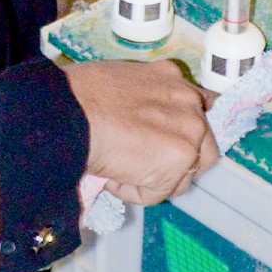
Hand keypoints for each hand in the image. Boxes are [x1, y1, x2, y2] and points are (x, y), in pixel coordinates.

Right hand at [62, 59, 217, 204]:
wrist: (69, 114)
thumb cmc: (77, 96)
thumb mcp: (119, 83)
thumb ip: (142, 100)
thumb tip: (136, 123)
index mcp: (171, 78)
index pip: (195, 108)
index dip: (181, 130)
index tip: (165, 142)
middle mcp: (189, 101)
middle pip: (202, 146)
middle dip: (177, 162)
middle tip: (143, 165)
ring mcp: (189, 131)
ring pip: (185, 174)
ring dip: (156, 180)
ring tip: (121, 171)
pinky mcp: (179, 159)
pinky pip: (159, 192)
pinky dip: (134, 193)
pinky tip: (112, 176)